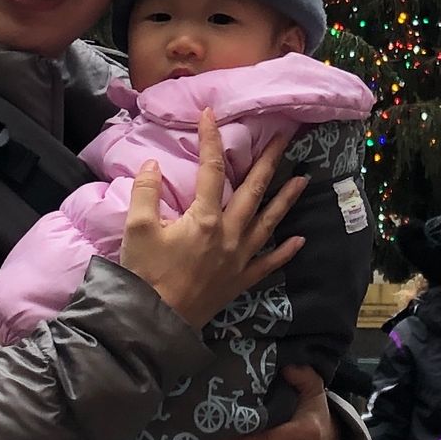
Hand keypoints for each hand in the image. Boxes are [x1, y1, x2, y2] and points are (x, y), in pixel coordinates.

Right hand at [119, 110, 307, 327]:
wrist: (154, 325)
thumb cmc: (145, 276)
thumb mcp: (136, 229)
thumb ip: (145, 192)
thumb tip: (152, 163)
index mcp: (204, 218)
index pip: (211, 170)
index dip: (211, 139)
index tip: (210, 114)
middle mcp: (229, 235)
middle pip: (253, 191)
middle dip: (269, 161)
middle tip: (284, 138)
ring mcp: (238, 259)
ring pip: (268, 223)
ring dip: (286, 199)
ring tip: (304, 179)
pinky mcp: (240, 281)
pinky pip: (268, 264)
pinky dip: (285, 251)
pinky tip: (300, 239)